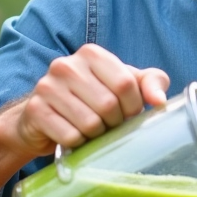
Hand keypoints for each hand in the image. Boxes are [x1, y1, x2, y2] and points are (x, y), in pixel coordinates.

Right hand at [9, 43, 169, 155]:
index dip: (133, 106)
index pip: (124, 83)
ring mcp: (47, 87)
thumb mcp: (124, 84)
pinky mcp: (36, 111)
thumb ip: (150, 83)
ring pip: (89, 123)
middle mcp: (66, 65)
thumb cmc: (92, 98)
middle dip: (115, 123)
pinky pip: (70, 136)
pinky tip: (74, 136)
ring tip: (92, 130)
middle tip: (108, 125)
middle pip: (108, 105)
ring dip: (96, 135)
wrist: (44, 117)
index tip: (128, 114)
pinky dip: (78, 143)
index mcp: (91, 54)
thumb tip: (160, 101)